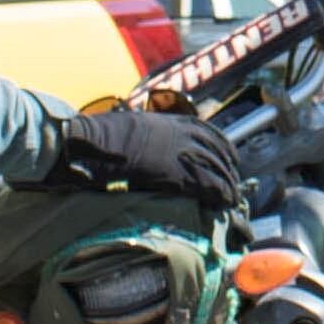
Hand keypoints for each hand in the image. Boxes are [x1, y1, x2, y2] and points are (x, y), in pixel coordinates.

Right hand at [48, 108, 245, 211]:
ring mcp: (180, 153)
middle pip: (219, 151)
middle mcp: (181, 134)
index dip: (223, 149)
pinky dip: (221, 194)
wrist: (89, 144)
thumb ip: (151, 135)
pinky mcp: (176, 174)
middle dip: (229, 169)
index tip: (229, 160)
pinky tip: (225, 203)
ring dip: (228, 184)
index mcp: (171, 121)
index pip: (210, 133)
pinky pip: (209, 185)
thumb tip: (153, 146)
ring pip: (218, 169)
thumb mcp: (132, 127)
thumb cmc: (101, 138)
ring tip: (232, 198)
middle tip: (233, 184)